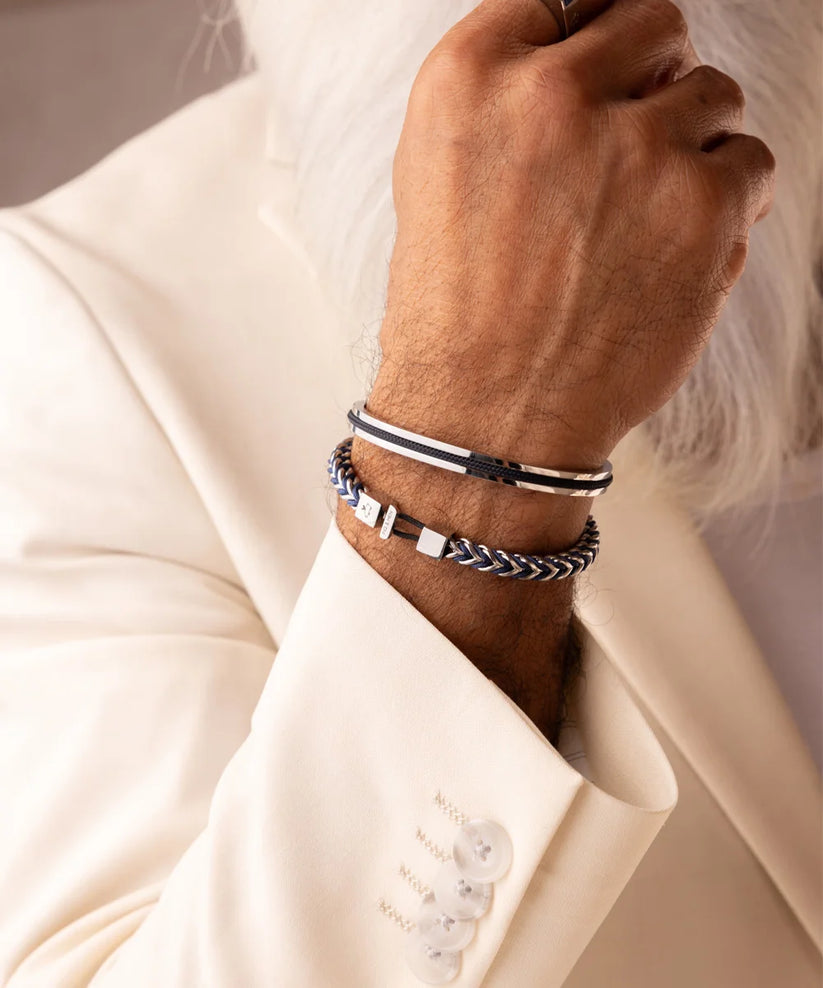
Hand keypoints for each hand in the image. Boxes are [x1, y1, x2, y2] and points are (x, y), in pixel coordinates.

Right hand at [372, 0, 775, 469]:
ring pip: (712, 92)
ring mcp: (634, 146)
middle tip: (633, 141)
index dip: (592, 40)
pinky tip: (673, 250)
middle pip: (652, 20)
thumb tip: (591, 56)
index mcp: (470, 79)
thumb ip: (508, 102)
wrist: (485, 420)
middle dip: (650, 77)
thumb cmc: (456, 315)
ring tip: (644, 218)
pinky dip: (725, 203)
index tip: (603, 74)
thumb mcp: (440, 180)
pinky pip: (750, 163)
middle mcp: (551, 95)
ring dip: (690, 145)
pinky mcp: (701, 207)